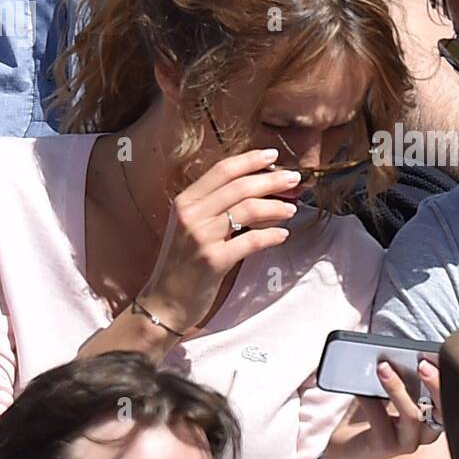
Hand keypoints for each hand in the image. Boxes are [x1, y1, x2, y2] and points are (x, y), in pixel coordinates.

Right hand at [139, 148, 300, 333]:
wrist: (164, 302)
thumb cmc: (183, 263)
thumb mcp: (191, 227)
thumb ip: (216, 206)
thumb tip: (257, 188)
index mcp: (186, 201)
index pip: (222, 170)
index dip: (250, 160)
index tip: (273, 156)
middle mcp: (191, 214)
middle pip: (240, 186)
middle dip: (272, 180)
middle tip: (295, 180)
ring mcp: (201, 237)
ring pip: (248, 209)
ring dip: (276, 207)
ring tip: (291, 209)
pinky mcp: (213, 261)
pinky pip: (251, 241)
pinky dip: (271, 235)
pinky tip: (283, 235)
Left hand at [318, 358, 444, 458]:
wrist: (349, 448)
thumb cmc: (373, 415)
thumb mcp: (391, 393)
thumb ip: (401, 377)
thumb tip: (399, 353)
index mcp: (433, 416)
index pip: (451, 398)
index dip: (447, 377)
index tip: (438, 355)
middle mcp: (426, 432)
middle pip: (442, 410)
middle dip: (435, 384)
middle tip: (422, 363)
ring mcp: (407, 442)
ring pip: (412, 415)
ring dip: (398, 388)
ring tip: (383, 368)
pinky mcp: (384, 447)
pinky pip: (380, 421)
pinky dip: (370, 401)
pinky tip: (359, 388)